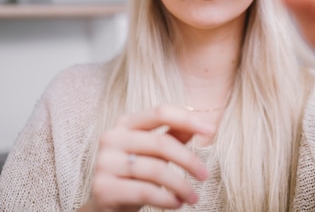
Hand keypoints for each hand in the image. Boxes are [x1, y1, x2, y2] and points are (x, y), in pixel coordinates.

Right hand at [89, 105, 214, 211]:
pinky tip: (176, 203)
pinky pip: (145, 191)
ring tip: (192, 197)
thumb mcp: (155, 152)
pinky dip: (166, 198)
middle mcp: (112, 138)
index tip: (210, 130)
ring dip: (181, 185)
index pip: (160, 112)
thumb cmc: (136, 175)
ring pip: (155, 169)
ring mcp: (105, 162)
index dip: (187, 119)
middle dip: (189, 160)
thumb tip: (203, 123)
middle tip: (205, 175)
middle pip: (161, 143)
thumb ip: (174, 135)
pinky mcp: (103, 187)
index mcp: (125, 123)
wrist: (108, 205)